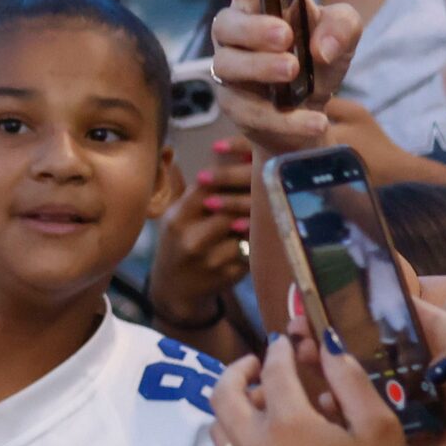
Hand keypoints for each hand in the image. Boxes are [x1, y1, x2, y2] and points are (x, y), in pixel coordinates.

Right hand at [146, 138, 251, 326]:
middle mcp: (190, 237)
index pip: (207, 186)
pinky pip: (253, 248)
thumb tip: (226, 154)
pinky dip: (260, 239)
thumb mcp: (176, 217)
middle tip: (269, 181)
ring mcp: (210, 258)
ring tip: (270, 203)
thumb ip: (197, 191)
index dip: (229, 173)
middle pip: (230, 207)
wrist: (175, 290)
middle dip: (248, 195)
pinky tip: (266, 231)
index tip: (249, 162)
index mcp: (176, 218)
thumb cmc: (179, 244)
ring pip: (245, 228)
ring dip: (257, 218)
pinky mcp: (229, 273)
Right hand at [208, 0, 361, 155]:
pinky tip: (315, 121)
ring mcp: (230, 71)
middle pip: (225, 21)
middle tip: (285, 36)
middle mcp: (235, 32)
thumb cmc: (318, 64)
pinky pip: (250, 111)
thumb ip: (343, 25)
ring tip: (295, 72)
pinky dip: (285, 118)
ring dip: (262, 68)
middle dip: (252, 29)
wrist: (308, 121)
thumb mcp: (344, 35)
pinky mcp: (236, 108)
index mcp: (258, 1)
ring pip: (229, 65)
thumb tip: (321, 47)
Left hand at [215, 330, 416, 445]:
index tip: (283, 342)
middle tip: (257, 365)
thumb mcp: (379, 429)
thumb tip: (325, 346)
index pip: (272, 371)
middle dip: (238, 371)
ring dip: (233, 404)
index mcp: (287, 423)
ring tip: (263, 401)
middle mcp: (253, 445)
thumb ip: (349, 382)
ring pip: (219, 425)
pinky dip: (238, 434)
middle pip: (223, 393)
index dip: (278, 351)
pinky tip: (267, 439)